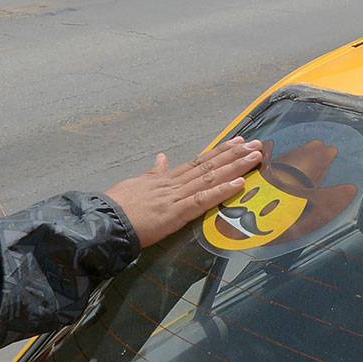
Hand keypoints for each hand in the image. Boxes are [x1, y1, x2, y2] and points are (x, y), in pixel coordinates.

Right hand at [104, 137, 263, 248]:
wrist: (105, 220)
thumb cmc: (117, 206)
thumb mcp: (136, 184)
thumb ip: (153, 173)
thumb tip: (161, 158)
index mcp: (166, 179)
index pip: (198, 162)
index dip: (219, 152)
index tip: (237, 142)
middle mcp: (175, 183)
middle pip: (210, 166)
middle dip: (235, 155)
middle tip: (257, 144)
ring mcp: (177, 196)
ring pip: (211, 177)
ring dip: (235, 167)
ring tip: (255, 157)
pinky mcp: (176, 212)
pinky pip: (203, 200)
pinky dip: (222, 191)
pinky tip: (239, 183)